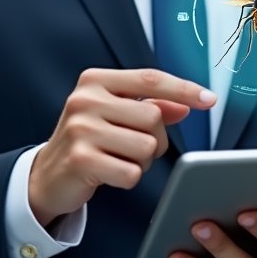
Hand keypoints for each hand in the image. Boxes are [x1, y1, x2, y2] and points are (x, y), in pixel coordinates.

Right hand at [29, 68, 215, 226]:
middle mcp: (85, 100)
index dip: (184, 88)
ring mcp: (81, 129)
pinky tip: (110, 174)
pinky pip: (131, 172)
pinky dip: (128, 178)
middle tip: (130, 147)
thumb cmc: (87, 141)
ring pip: (146, 147)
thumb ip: (149, 106)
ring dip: (141, 161)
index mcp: (94, 81)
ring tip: (118, 160)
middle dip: (154, 139)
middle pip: (153, 117)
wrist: (46, 176)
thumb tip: (185, 105)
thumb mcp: (113, 115)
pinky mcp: (81, 159)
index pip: (150, 79)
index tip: (210, 99)